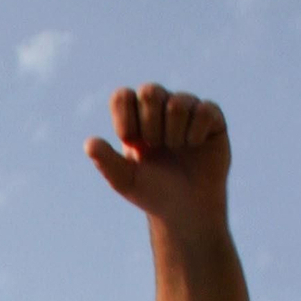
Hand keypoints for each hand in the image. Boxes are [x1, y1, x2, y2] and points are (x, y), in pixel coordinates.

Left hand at [86, 84, 230, 230]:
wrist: (186, 209)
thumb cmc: (153, 194)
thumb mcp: (126, 181)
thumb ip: (106, 162)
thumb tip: (89, 144)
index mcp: (135, 118)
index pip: (123, 96)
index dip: (124, 116)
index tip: (131, 141)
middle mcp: (160, 107)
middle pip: (150, 91)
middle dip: (150, 125)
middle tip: (157, 147)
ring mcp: (187, 109)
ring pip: (178, 103)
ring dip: (174, 134)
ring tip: (177, 149)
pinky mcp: (211, 116)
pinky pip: (203, 110)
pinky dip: (195, 134)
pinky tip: (195, 146)